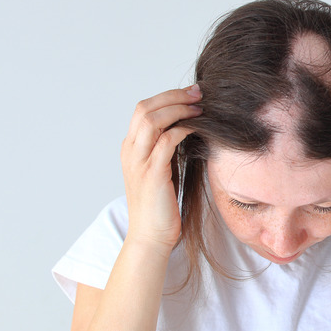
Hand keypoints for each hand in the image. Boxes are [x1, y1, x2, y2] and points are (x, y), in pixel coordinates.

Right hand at [121, 85, 201, 252]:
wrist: (151, 237)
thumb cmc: (160, 206)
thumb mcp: (162, 171)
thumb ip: (166, 150)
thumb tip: (186, 128)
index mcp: (130, 148)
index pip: (143, 109)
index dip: (167, 96)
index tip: (192, 93)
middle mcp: (130, 151)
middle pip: (144, 108)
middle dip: (173, 96)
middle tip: (198, 93)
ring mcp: (138, 162)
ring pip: (151, 119)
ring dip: (178, 108)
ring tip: (200, 107)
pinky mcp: (152, 174)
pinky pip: (166, 141)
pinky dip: (182, 129)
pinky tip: (197, 128)